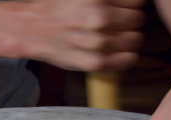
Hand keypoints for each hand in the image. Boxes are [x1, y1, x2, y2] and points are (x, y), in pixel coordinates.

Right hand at [10, 0, 145, 70]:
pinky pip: (130, 59)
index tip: (123, 8)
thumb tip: (135, 2)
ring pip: (136, 40)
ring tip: (115, 37)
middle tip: (118, 23)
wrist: (31, 29)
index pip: (137, 1)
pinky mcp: (96, 62)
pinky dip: (128, 56)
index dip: (131, 4)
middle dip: (130, 20)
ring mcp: (99, 42)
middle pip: (138, 19)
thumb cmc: (57, 7)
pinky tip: (118, 51)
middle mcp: (100, 17)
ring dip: (129, 38)